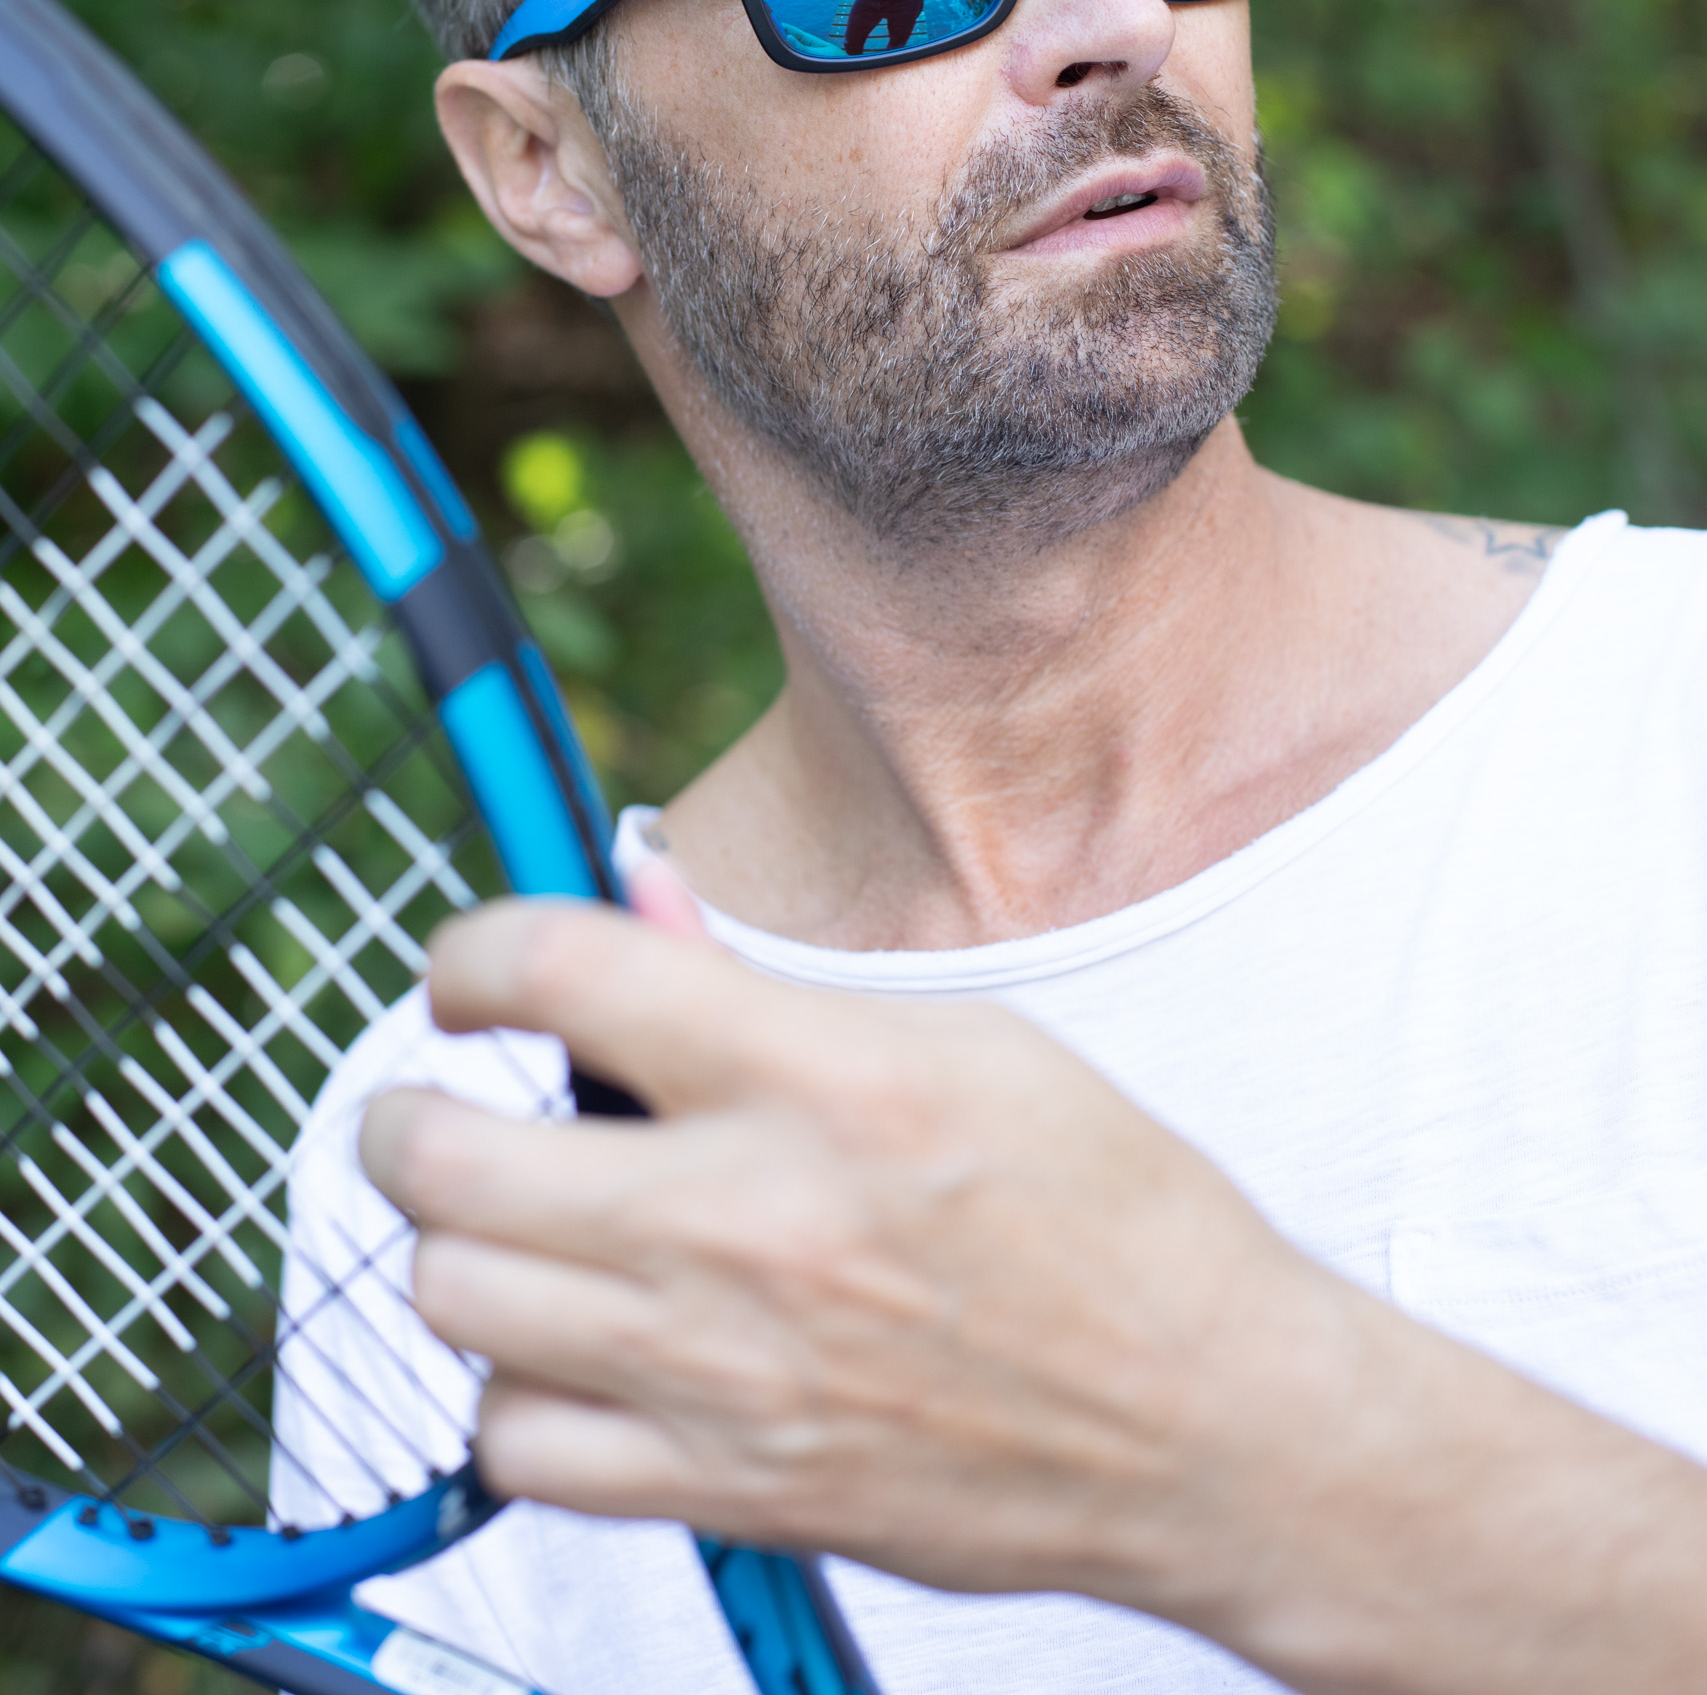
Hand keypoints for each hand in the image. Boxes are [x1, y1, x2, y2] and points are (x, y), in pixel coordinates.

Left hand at [362, 902, 1706, 1694]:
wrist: (1208, 1423)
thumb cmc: (1106, 1205)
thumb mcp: (966, 1038)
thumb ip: (770, 978)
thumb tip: (633, 893)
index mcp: (822, 1075)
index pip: (561, 970)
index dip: (470, 951)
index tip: (468, 973)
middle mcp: (753, 1218)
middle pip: (451, 1160)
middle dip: (408, 1112)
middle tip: (438, 1102)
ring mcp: (729, 1370)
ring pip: (458, 1304)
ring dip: (457, 1249)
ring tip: (513, 1226)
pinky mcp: (731, 1489)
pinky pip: (518, 1449)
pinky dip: (515, 1394)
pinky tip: (572, 1351)